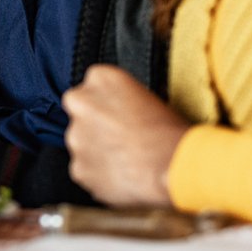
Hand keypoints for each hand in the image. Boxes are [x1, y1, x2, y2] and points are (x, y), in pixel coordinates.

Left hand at [62, 65, 189, 206]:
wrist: (175, 168)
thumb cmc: (171, 134)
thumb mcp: (149, 97)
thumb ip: (122, 96)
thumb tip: (120, 106)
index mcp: (102, 78)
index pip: (93, 84)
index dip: (106, 101)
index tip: (117, 110)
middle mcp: (81, 103)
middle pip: (80, 111)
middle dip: (95, 123)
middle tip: (119, 135)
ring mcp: (76, 137)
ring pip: (81, 141)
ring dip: (96, 148)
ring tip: (127, 157)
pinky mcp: (78, 166)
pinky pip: (84, 167)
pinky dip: (98, 171)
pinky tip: (122, 173)